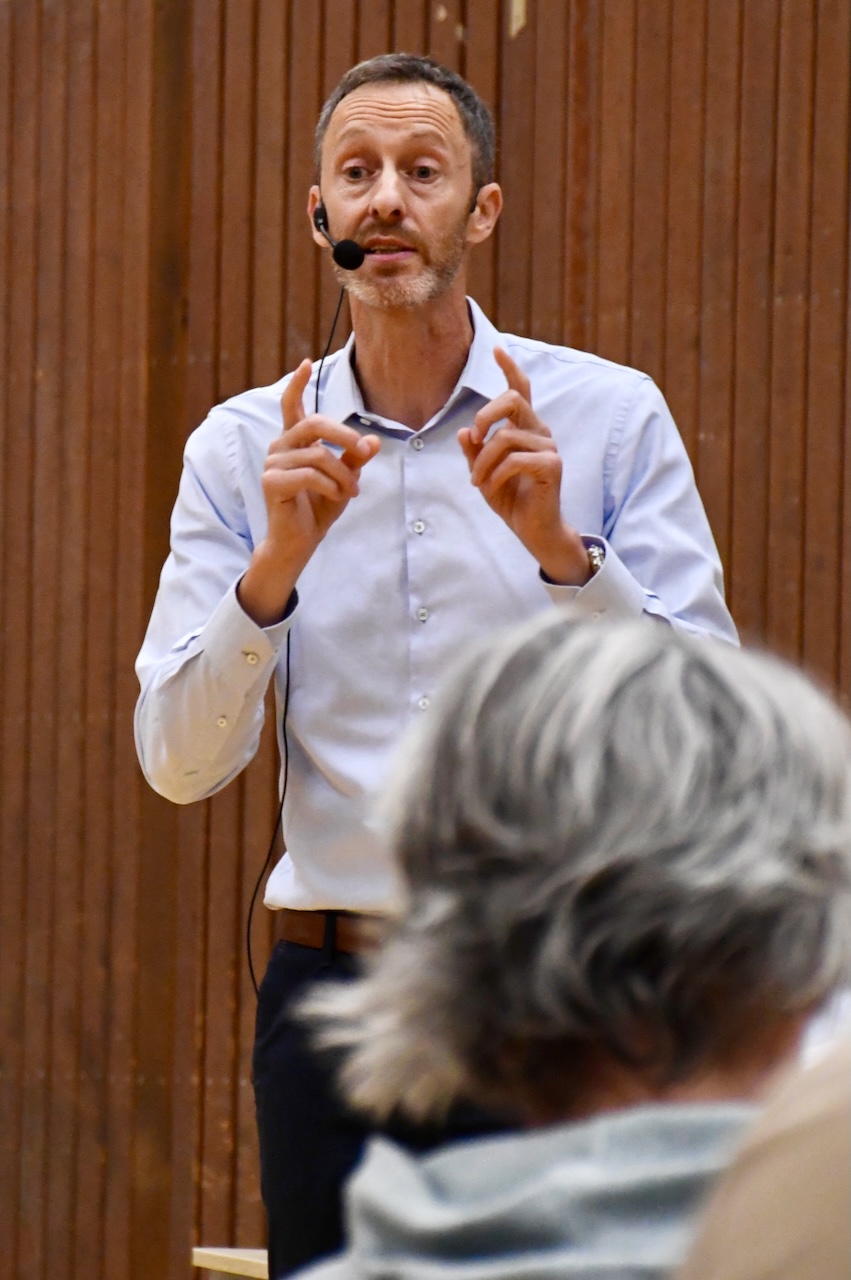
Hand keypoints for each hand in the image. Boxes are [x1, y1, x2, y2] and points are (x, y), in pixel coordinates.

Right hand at [238, 359, 380, 624]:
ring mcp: (273, 464)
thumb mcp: (343, 479)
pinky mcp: (272, 483)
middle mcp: (279, 447)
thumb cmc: (317, 507)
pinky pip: (310, 475)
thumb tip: (374, 442)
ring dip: (343, 475)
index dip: (298, 383)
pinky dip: (331, 486)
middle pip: (314, 423)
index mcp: (294, 441)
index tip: (306, 363)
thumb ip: (355, 459)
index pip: (291, 405)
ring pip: (318, 455)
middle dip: (344, 436)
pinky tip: (337, 497)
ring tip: (352, 492)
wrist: (299, 541)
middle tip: (362, 453)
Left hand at [458, 347, 589, 584]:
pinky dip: (495, 474)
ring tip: (477, 482)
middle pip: (513, 400)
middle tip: (473, 437)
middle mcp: (539, 432)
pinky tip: (490, 488)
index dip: (509, 369)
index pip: (520, 390)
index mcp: (524, 429)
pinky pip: (514, 460)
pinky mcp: (552, 466)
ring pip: (506, 437)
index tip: (496, 349)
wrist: (533, 530)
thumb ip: (475, 452)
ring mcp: (548, 448)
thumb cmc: (511, 499)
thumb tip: (464, 431)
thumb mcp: (483, 473)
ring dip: (483, 461)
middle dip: (485, 414)